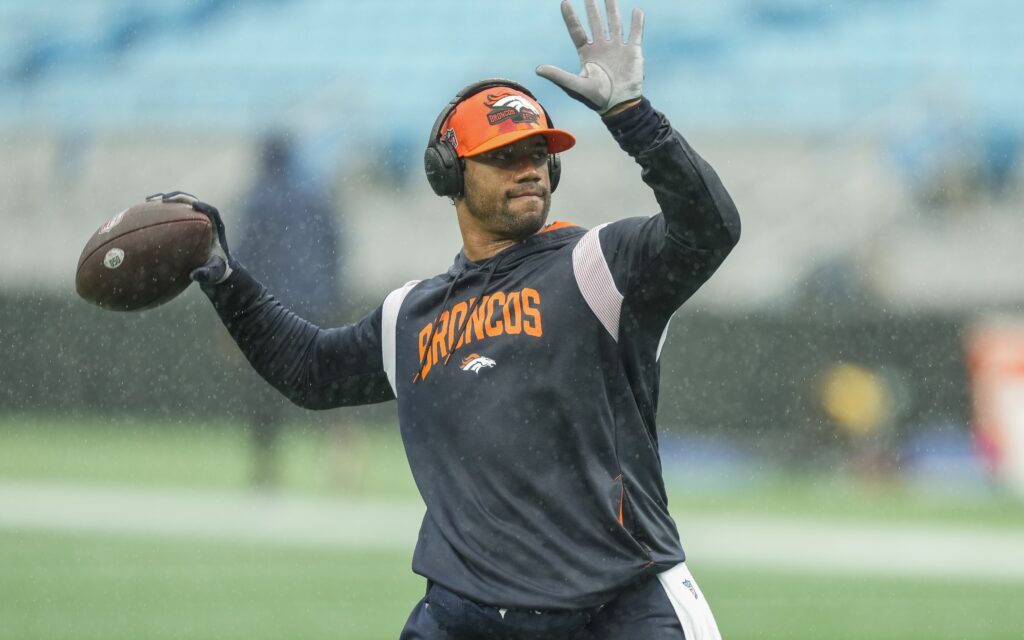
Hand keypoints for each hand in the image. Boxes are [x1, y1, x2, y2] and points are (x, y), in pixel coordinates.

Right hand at [146, 191, 234, 284]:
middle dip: (178, 198)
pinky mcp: (185, 222)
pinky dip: (160, 209)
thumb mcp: (214, 273)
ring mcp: (195, 219)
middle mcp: (206, 219)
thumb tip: (194, 275)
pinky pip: (173, 211)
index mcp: (216, 227)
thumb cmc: (217, 269)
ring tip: (149, 201)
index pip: (212, 212)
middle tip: (163, 200)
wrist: (216, 268)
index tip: (193, 205)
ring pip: (181, 204)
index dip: (204, 207)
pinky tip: (145, 210)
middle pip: (193, 201)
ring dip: (166, 200)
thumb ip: (207, 274)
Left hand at [536, 0, 644, 114]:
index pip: (577, 31)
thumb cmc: (596, 98)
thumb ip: (558, 76)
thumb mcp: (575, 86)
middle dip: (592, 7)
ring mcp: (617, 49)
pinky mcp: (633, 52)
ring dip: (612, 9)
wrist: (619, 106)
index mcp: (587, 54)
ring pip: (614, 23)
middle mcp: (601, 48)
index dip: (571, 18)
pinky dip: (637, 23)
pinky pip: (635, 34)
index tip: (565, 2)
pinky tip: (637, 11)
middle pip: (596, 22)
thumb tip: (538, 70)